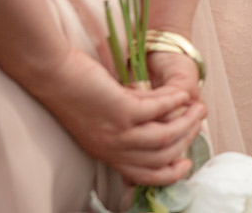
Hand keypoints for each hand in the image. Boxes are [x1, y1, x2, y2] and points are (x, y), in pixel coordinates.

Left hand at [33, 49, 205, 185]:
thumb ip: (130, 127)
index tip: (185, 163)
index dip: (170, 174)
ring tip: (197, 107)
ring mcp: (118, 131)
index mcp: (108, 153)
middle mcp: (113, 148)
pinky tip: (181, 95)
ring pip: (165, 137)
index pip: (144, 176)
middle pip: (162, 156)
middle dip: (186, 140)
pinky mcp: (122, 110)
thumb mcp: (102, 121)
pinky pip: (159, 111)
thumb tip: (164, 121)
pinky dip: (175, 102)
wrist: (53, 75)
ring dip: (187, 122)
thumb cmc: (76, 92)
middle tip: (198, 121)